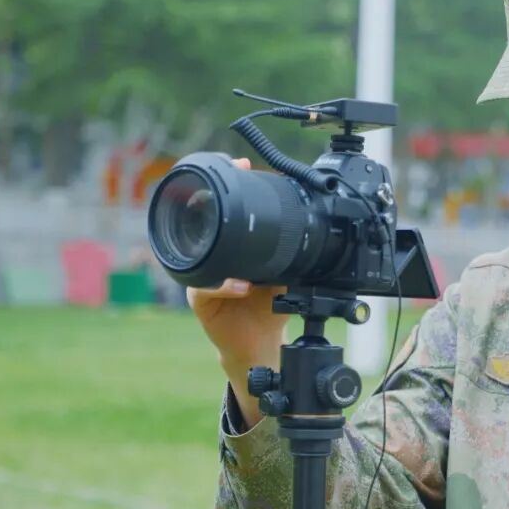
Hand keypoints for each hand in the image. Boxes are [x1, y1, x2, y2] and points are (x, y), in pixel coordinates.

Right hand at [186, 157, 288, 368]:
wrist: (260, 343)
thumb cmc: (271, 306)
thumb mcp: (287, 272)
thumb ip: (291, 250)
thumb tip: (309, 221)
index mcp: (233, 248)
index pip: (225, 211)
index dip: (230, 185)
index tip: (243, 165)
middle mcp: (214, 258)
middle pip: (206, 223)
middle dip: (215, 202)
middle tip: (233, 184)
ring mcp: (203, 278)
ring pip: (201, 255)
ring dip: (218, 247)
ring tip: (237, 246)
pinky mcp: (199, 302)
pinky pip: (204, 288)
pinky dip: (223, 285)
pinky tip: (241, 286)